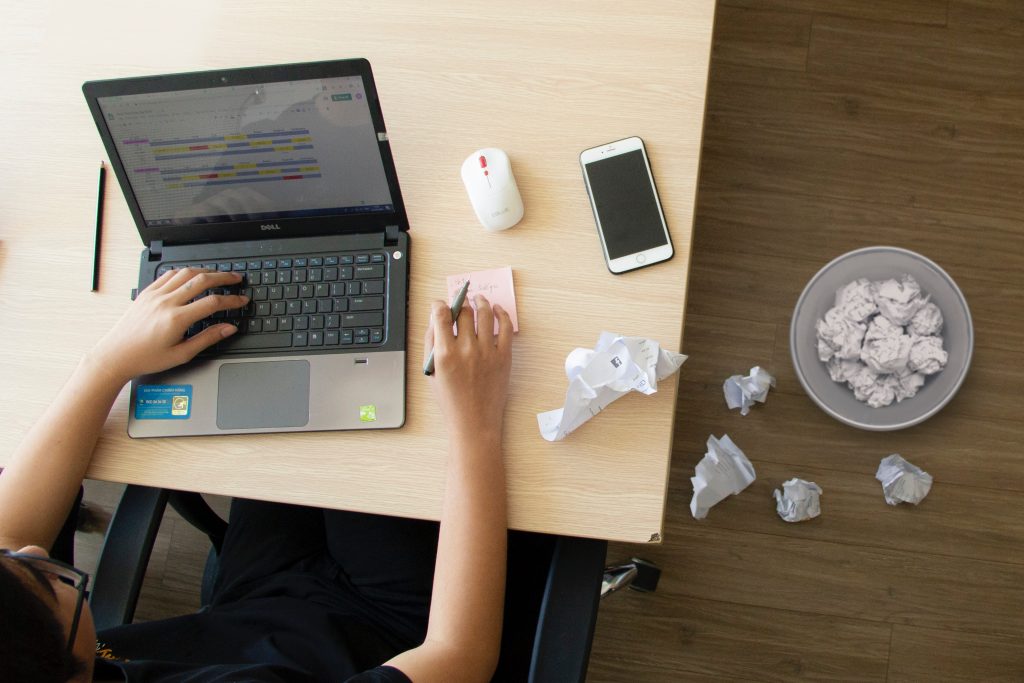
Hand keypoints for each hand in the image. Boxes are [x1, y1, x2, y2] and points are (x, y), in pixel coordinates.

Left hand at [88, 268, 249, 383]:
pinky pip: (168, 275)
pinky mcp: (146, 293)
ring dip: (205, 271)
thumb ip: (208, 338)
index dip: (232, 300)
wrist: (116, 355)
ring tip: (217, 274)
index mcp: (176, 319)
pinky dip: (184, 272)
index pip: (212, 302)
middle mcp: (166, 302)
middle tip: (236, 278)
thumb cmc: (146, 358)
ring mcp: (155, 295)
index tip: (242, 300)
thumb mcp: (181, 354)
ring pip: (185, 273)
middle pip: (201, 280)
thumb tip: (228, 328)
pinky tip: (192, 275)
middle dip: (223, 277)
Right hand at [424, 295, 512, 443]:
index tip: (440, 304)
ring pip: (484, 314)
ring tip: (478, 299)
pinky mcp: (504, 356)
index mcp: (445, 354)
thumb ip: (430, 345)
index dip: (439, 304)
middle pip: (463, 312)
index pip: (440, 315)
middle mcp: (466, 349)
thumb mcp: (431, 374)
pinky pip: (506, 327)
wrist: (474, 422)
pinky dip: (502, 314)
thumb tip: (433, 320)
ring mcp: (487, 352)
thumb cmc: (451, 401)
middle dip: (460, 302)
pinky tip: (497, 310)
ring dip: (481, 301)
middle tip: (460, 300)